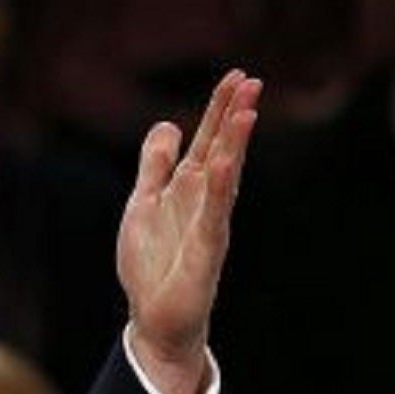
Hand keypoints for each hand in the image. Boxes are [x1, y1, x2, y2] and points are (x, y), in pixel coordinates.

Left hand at [118, 67, 260, 393]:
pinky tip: (220, 166)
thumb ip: (155, 166)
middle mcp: (204, 204)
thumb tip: (167, 123)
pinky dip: (215, 191)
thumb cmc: (153, 263)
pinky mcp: (204, 253)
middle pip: (221, 152)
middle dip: (234, 117)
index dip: (220, 110)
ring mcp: (207, 227)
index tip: (237, 75)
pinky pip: (212, 217)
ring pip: (224, 179)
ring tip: (246, 112)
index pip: (208, 142)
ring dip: (234, 146)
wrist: (154, 318)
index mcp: (188, 190)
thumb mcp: (144, 203)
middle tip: (251, 80)